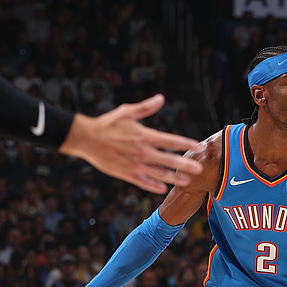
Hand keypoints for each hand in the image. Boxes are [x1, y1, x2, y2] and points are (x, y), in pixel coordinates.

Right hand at [60, 94, 202, 193]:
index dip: (185, 144)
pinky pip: (142, 182)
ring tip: (186, 181)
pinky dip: (153, 186)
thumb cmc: (107, 124)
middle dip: (185, 165)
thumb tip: (161, 98)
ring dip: (173, 178)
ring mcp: (134, 165)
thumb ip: (146, 107)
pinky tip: (163, 189)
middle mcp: (142, 152)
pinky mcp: (126, 174)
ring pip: (158, 174)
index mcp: (144, 136)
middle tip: (199, 169)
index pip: (170, 140)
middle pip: (168, 160)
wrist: (86, 139)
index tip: (198, 147)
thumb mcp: (127, 112)